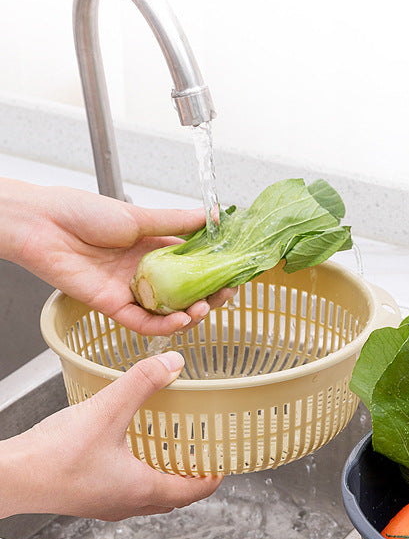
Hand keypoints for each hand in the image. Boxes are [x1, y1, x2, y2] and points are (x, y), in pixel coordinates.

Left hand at [0, 178, 234, 335]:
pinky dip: (165, 326)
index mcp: (155, 249)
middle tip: (224, 296)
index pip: (194, 266)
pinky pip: (145, 324)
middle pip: (186, 294)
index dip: (216, 273)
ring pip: (169, 313)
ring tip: (202, 309)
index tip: (234, 275)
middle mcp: (146, 273)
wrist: (42, 225)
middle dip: (209, 298)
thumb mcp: (141, 216)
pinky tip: (181, 321)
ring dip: (191, 315)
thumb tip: (214, 215)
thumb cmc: (82, 212)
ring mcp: (132, 292)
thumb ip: (179, 223)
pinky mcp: (115, 308)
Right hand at [0, 352, 222, 520]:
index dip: (212, 478)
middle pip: (173, 499)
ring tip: (167, 454)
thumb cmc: (53, 457)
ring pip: (147, 498)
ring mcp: (105, 504)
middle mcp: (127, 503)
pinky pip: (122, 492)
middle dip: (190, 480)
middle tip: (200, 459)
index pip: (194, 492)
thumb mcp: (108, 410)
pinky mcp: (85, 497)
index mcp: (142, 489)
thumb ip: (143, 383)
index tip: (222, 465)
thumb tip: (172, 363)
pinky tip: (125, 454)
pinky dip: (136, 476)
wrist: (9, 477)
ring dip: (163, 479)